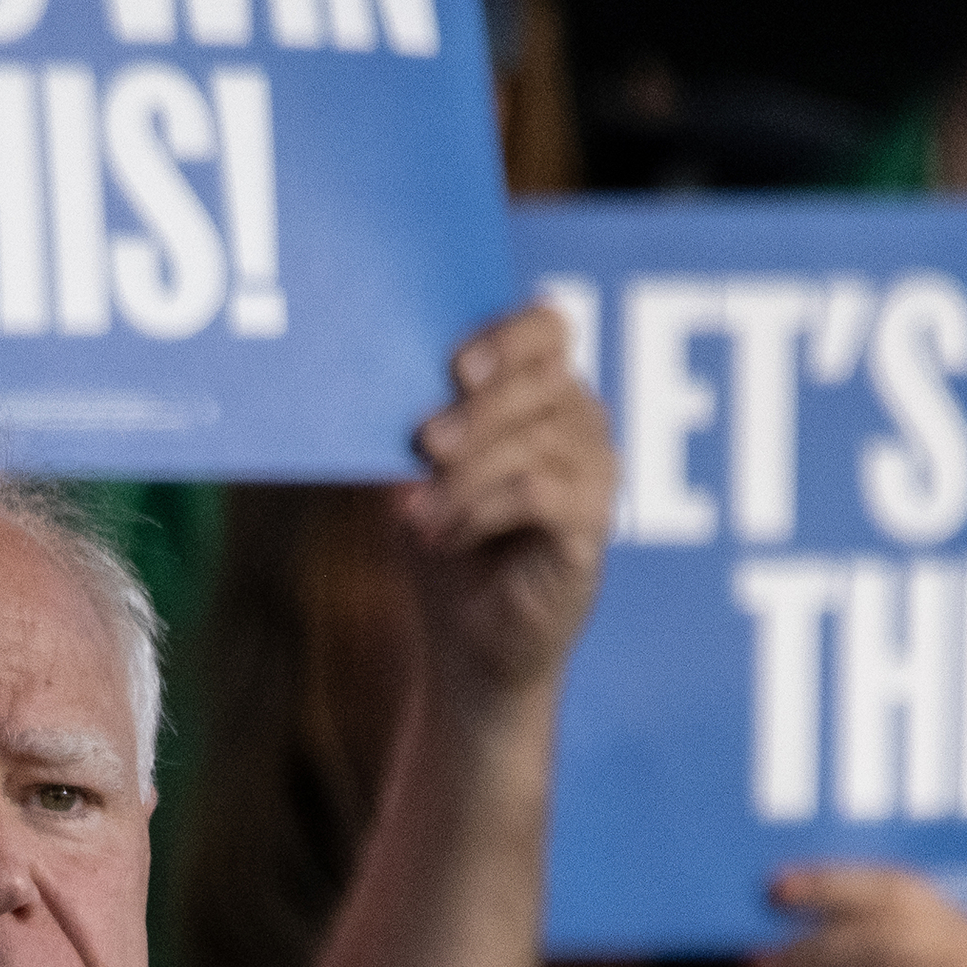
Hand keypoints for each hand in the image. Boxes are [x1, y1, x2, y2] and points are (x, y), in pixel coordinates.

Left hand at [398, 303, 612, 716]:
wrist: (466, 638)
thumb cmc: (442, 539)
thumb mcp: (414, 471)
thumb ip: (411, 422)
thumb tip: (372, 383)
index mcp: (539, 388)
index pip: (546, 328)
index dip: (507, 337)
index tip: (456, 369)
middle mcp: (579, 420)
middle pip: (542, 380)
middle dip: (477, 410)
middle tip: (424, 443)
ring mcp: (594, 472)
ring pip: (535, 441)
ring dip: (464, 476)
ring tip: (416, 516)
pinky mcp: (592, 526)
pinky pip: (539, 494)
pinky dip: (483, 509)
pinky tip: (447, 535)